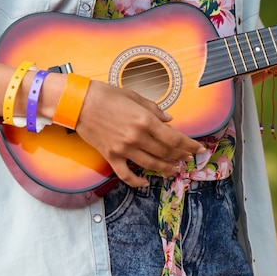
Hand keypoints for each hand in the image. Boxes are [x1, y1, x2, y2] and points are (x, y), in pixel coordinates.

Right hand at [74, 81, 205, 187]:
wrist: (77, 103)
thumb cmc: (105, 95)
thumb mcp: (134, 96)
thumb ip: (154, 109)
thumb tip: (168, 119)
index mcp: (146, 121)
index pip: (175, 138)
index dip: (190, 145)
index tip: (199, 149)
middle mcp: (137, 137)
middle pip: (166, 152)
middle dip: (181, 156)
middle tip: (188, 159)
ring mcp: (124, 149)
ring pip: (151, 164)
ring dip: (165, 169)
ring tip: (174, 170)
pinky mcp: (111, 156)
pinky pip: (126, 174)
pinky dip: (137, 180)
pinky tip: (146, 180)